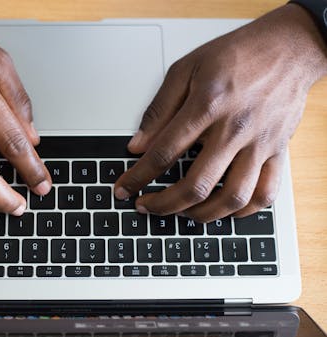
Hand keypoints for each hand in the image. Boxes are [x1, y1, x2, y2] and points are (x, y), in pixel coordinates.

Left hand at [115, 4, 326, 221]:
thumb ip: (159, 110)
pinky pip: (265, 195)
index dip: (138, 177)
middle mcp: (235, 129)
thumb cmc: (236, 56)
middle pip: (196, 185)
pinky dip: (243, 212)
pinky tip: (222, 210)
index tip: (123, 188)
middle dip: (163, 204)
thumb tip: (137, 145)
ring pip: (232, 198)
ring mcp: (260, 144)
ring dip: (201, 215)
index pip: (164, 153)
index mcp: (207, 105)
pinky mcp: (278, 152)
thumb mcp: (186, 70)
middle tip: (146, 206)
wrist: (287, 47)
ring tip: (181, 213)